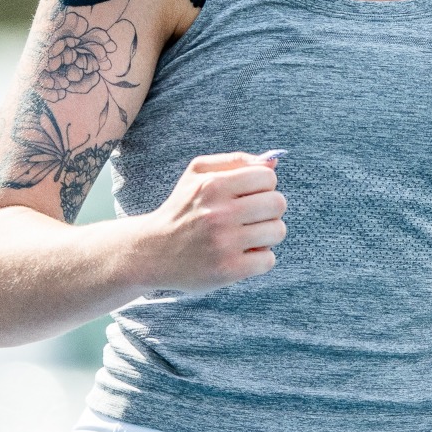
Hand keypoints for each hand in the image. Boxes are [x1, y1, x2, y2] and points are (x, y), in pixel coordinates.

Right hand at [133, 152, 286, 292]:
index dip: (263, 186)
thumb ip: (236, 161)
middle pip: (278, 203)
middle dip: (269, 210)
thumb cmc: (182, 209)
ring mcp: (224, 243)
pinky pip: (268, 260)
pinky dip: (259, 258)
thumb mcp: (198, 174)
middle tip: (251, 217)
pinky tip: (242, 255)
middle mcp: (219, 213)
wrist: (153, 252)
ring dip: (267, 235)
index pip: (268, 177)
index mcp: (213, 185)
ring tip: (247, 236)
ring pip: (277, 231)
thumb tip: (274, 161)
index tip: (249, 196)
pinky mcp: (228, 270)